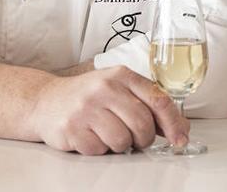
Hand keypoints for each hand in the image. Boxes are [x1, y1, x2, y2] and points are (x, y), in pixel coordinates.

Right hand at [29, 66, 188, 155]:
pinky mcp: (71, 127)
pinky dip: (99, 149)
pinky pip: (100, 150)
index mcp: (121, 75)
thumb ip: (148, 104)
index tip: (180, 139)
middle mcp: (104, 87)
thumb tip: (179, 127)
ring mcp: (86, 107)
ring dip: (120, 145)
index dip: (173, 123)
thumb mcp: (119, 89)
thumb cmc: (89, 97)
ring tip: (108, 134)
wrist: (45, 101)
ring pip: (122, 141)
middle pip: (142, 124)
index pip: (158, 100)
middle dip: (143, 139)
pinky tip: (91, 136)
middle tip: (135, 139)